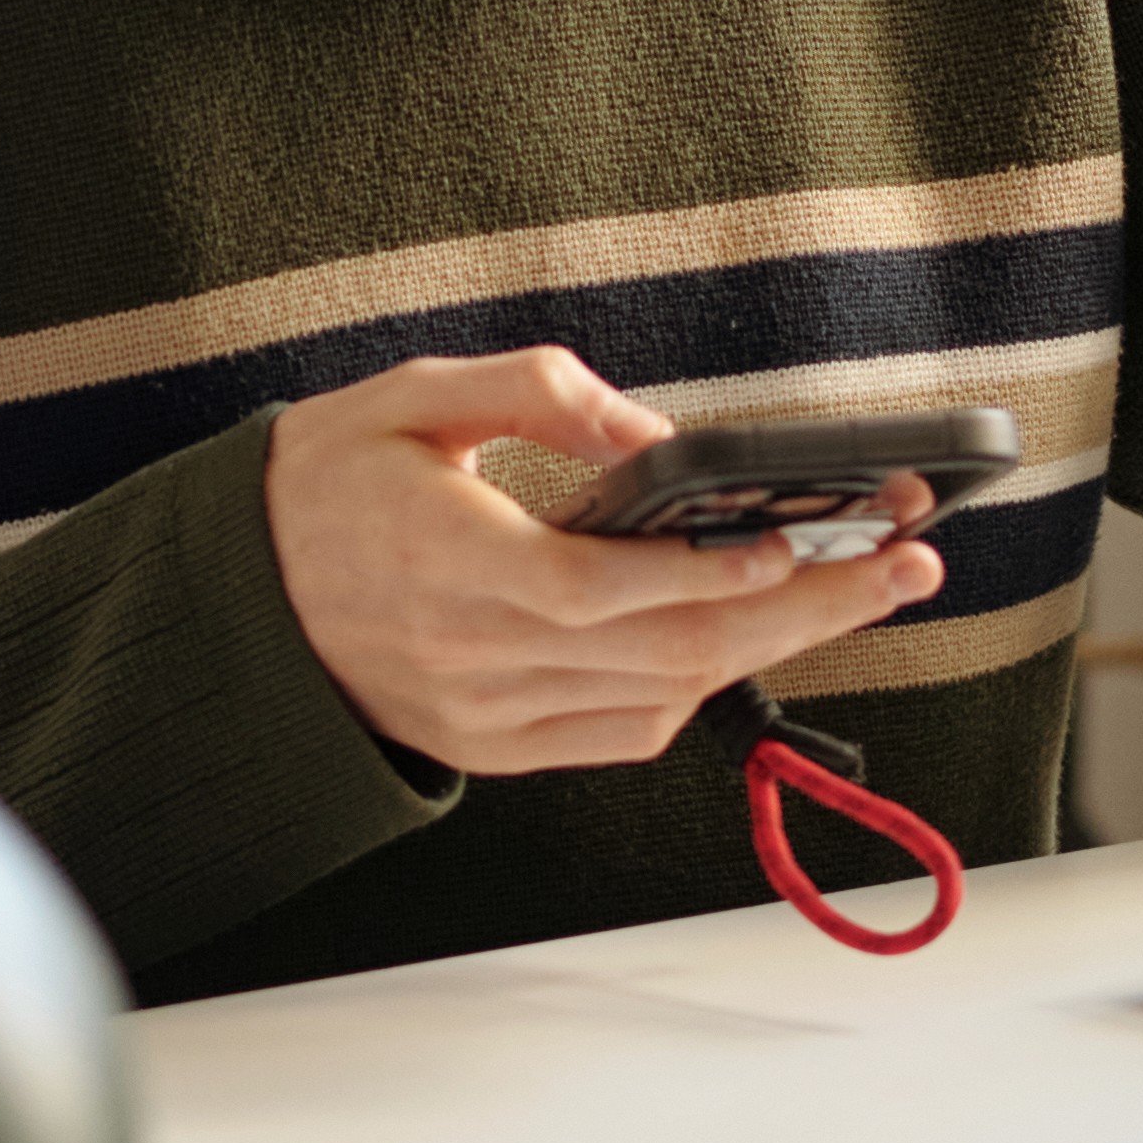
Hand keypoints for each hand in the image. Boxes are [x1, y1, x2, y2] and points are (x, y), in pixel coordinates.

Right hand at [264, 347, 943, 776]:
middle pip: (668, 652)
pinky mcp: (494, 749)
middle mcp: (469, 655)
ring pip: (662, 701)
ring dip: (771, 651)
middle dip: (803, 610)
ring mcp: (485, 716)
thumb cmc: (328, 483)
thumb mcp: (414, 397)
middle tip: (904, 569)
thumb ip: (536, 393)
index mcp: (445, 561)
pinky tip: (747, 636)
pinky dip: (699, 688)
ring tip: (857, 592)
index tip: (808, 540)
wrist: (237, 602)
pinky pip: (623, 733)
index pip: (606, 588)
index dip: (716, 575)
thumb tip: (651, 432)